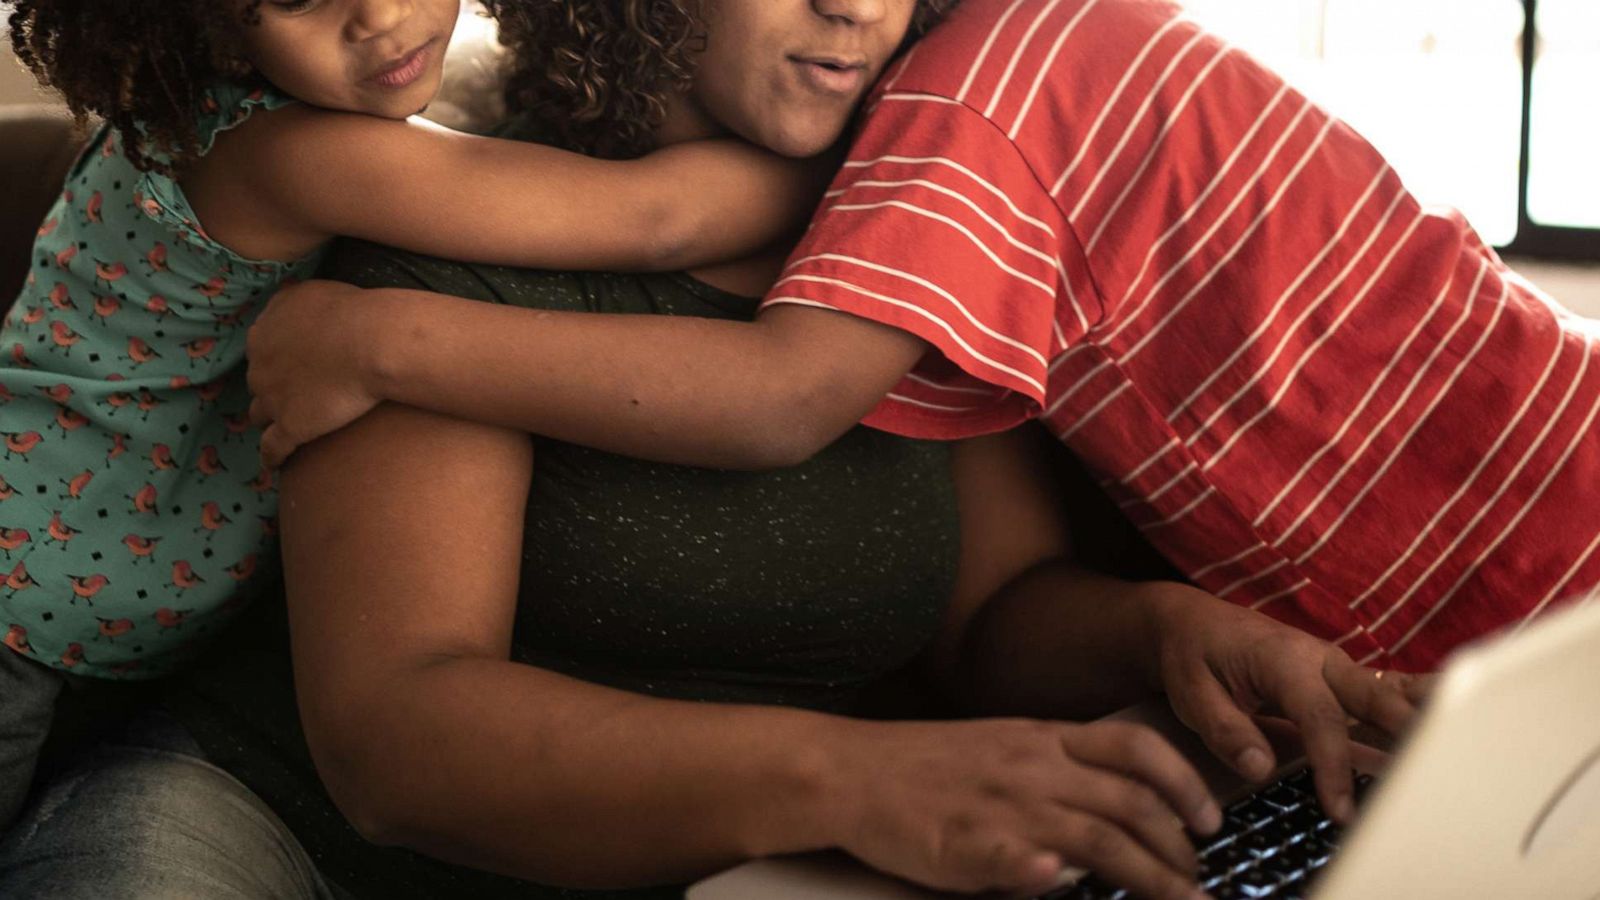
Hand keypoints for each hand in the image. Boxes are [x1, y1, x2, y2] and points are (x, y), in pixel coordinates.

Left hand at [246, 279, 384, 467]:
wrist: (371, 342)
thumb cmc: (352, 311)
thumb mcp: (313, 290)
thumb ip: (293, 299)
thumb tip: (290, 298)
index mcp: (263, 332)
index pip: (261, 349)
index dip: (276, 357)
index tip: (292, 363)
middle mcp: (259, 366)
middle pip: (258, 381)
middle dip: (271, 386)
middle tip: (295, 392)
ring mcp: (272, 399)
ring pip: (259, 415)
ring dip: (270, 418)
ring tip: (283, 427)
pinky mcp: (291, 427)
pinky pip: (272, 449)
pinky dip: (272, 457)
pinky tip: (275, 465)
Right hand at [829, 718, 1218, 899]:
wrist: (851, 772)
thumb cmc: (924, 767)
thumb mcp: (999, 751)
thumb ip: (1052, 774)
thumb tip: (1108, 812)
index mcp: (1041, 740)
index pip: (1134, 748)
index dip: (1183, 781)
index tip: (1209, 817)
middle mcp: (1031, 768)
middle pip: (1130, 802)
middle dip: (1178, 847)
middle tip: (1197, 880)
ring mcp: (1002, 807)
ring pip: (1096, 838)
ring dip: (1148, 875)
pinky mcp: (965, 845)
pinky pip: (1012, 858)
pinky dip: (1041, 872)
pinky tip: (1059, 882)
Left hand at [1144, 584, 1434, 822]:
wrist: (1190, 623)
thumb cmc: (1190, 656)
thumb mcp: (1191, 693)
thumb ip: (1225, 730)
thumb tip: (1260, 767)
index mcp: (1284, 660)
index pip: (1320, 718)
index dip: (1333, 766)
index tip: (1340, 810)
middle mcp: (1320, 659)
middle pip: (1377, 698)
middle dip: (1409, 734)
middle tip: (1436, 775)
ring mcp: (1336, 667)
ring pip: (1390, 694)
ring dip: (1424, 721)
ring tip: (1462, 753)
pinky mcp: (1340, 680)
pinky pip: (1384, 695)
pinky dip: (1415, 712)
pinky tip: (1446, 734)